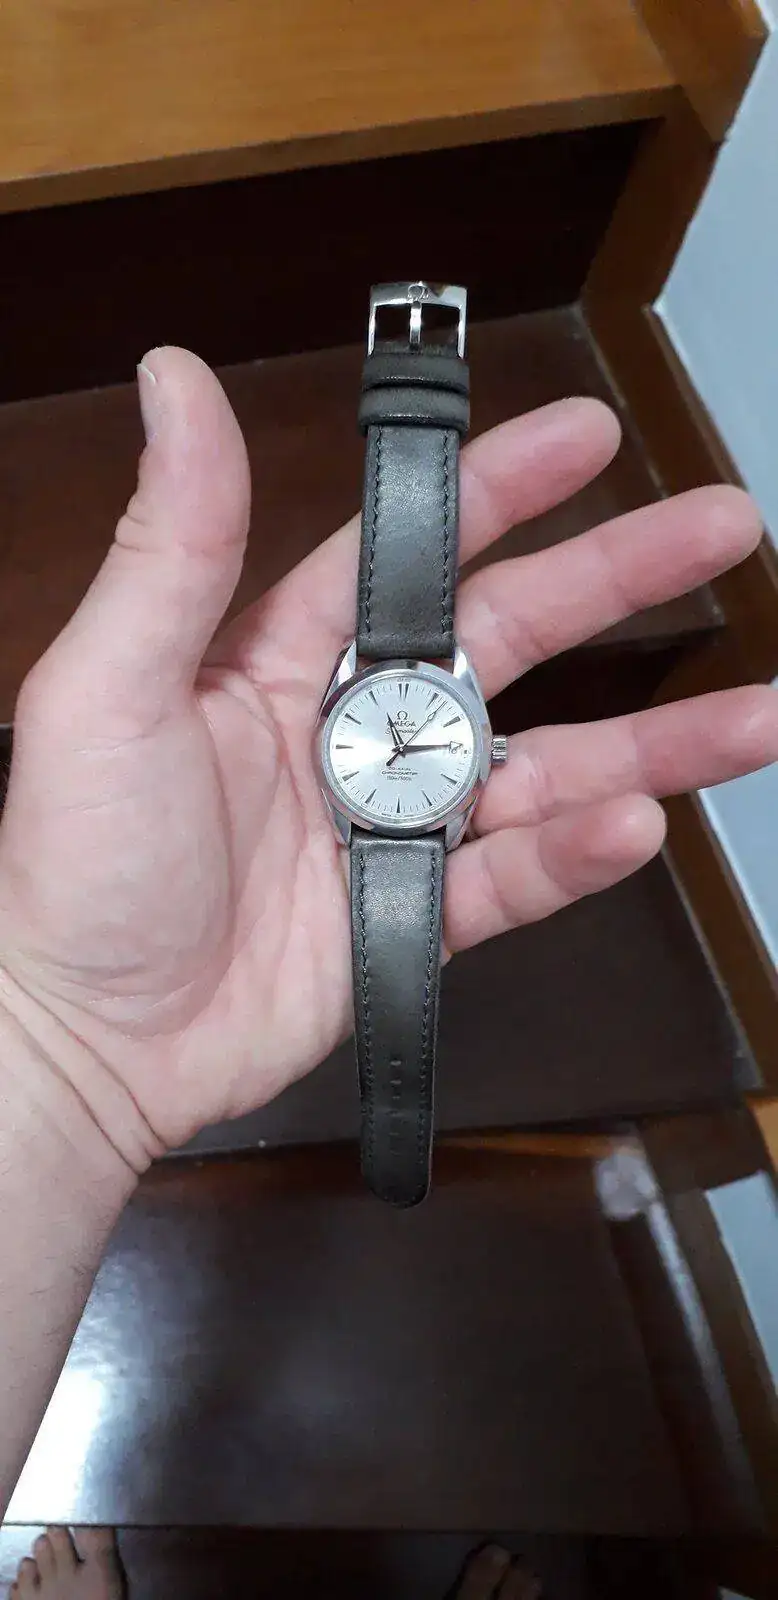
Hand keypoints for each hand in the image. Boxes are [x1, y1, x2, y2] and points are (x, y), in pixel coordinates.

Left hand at [0, 346, 773, 1167]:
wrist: (83, 1040)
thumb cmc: (74, 862)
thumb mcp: (105, 684)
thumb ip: (173, 541)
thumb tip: (176, 380)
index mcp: (286, 656)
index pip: (418, 552)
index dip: (503, 489)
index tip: (587, 436)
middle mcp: (356, 729)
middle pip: (514, 638)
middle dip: (619, 580)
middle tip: (722, 526)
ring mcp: (394, 824)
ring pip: (546, 767)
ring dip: (651, 741)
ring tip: (754, 716)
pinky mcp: (415, 916)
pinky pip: (515, 878)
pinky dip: (576, 856)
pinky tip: (635, 826)